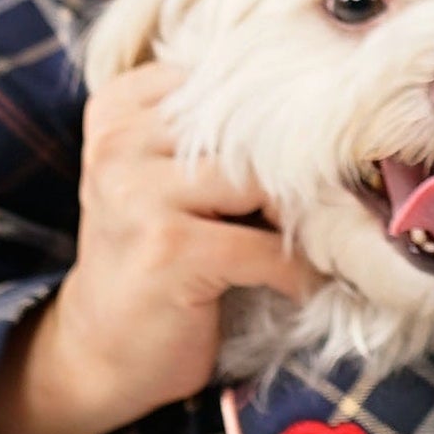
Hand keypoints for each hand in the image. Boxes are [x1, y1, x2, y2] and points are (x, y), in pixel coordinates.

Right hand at [0, 60, 312, 433]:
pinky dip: (296, 272)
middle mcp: (120, 142)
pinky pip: (264, 247)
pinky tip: (299, 286)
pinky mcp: (167, 250)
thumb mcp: (168, 179)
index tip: (316, 147)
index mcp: (120, 110)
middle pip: (250, 131)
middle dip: (300, 172)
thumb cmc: (153, 256)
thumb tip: (328, 113)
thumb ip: (216, 135)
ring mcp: (138, 194)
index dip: (279, 117)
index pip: (226, 82)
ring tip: (316, 242)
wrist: (98, 350)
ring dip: (303, 221)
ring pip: (262, 183)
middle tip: (335, 202)